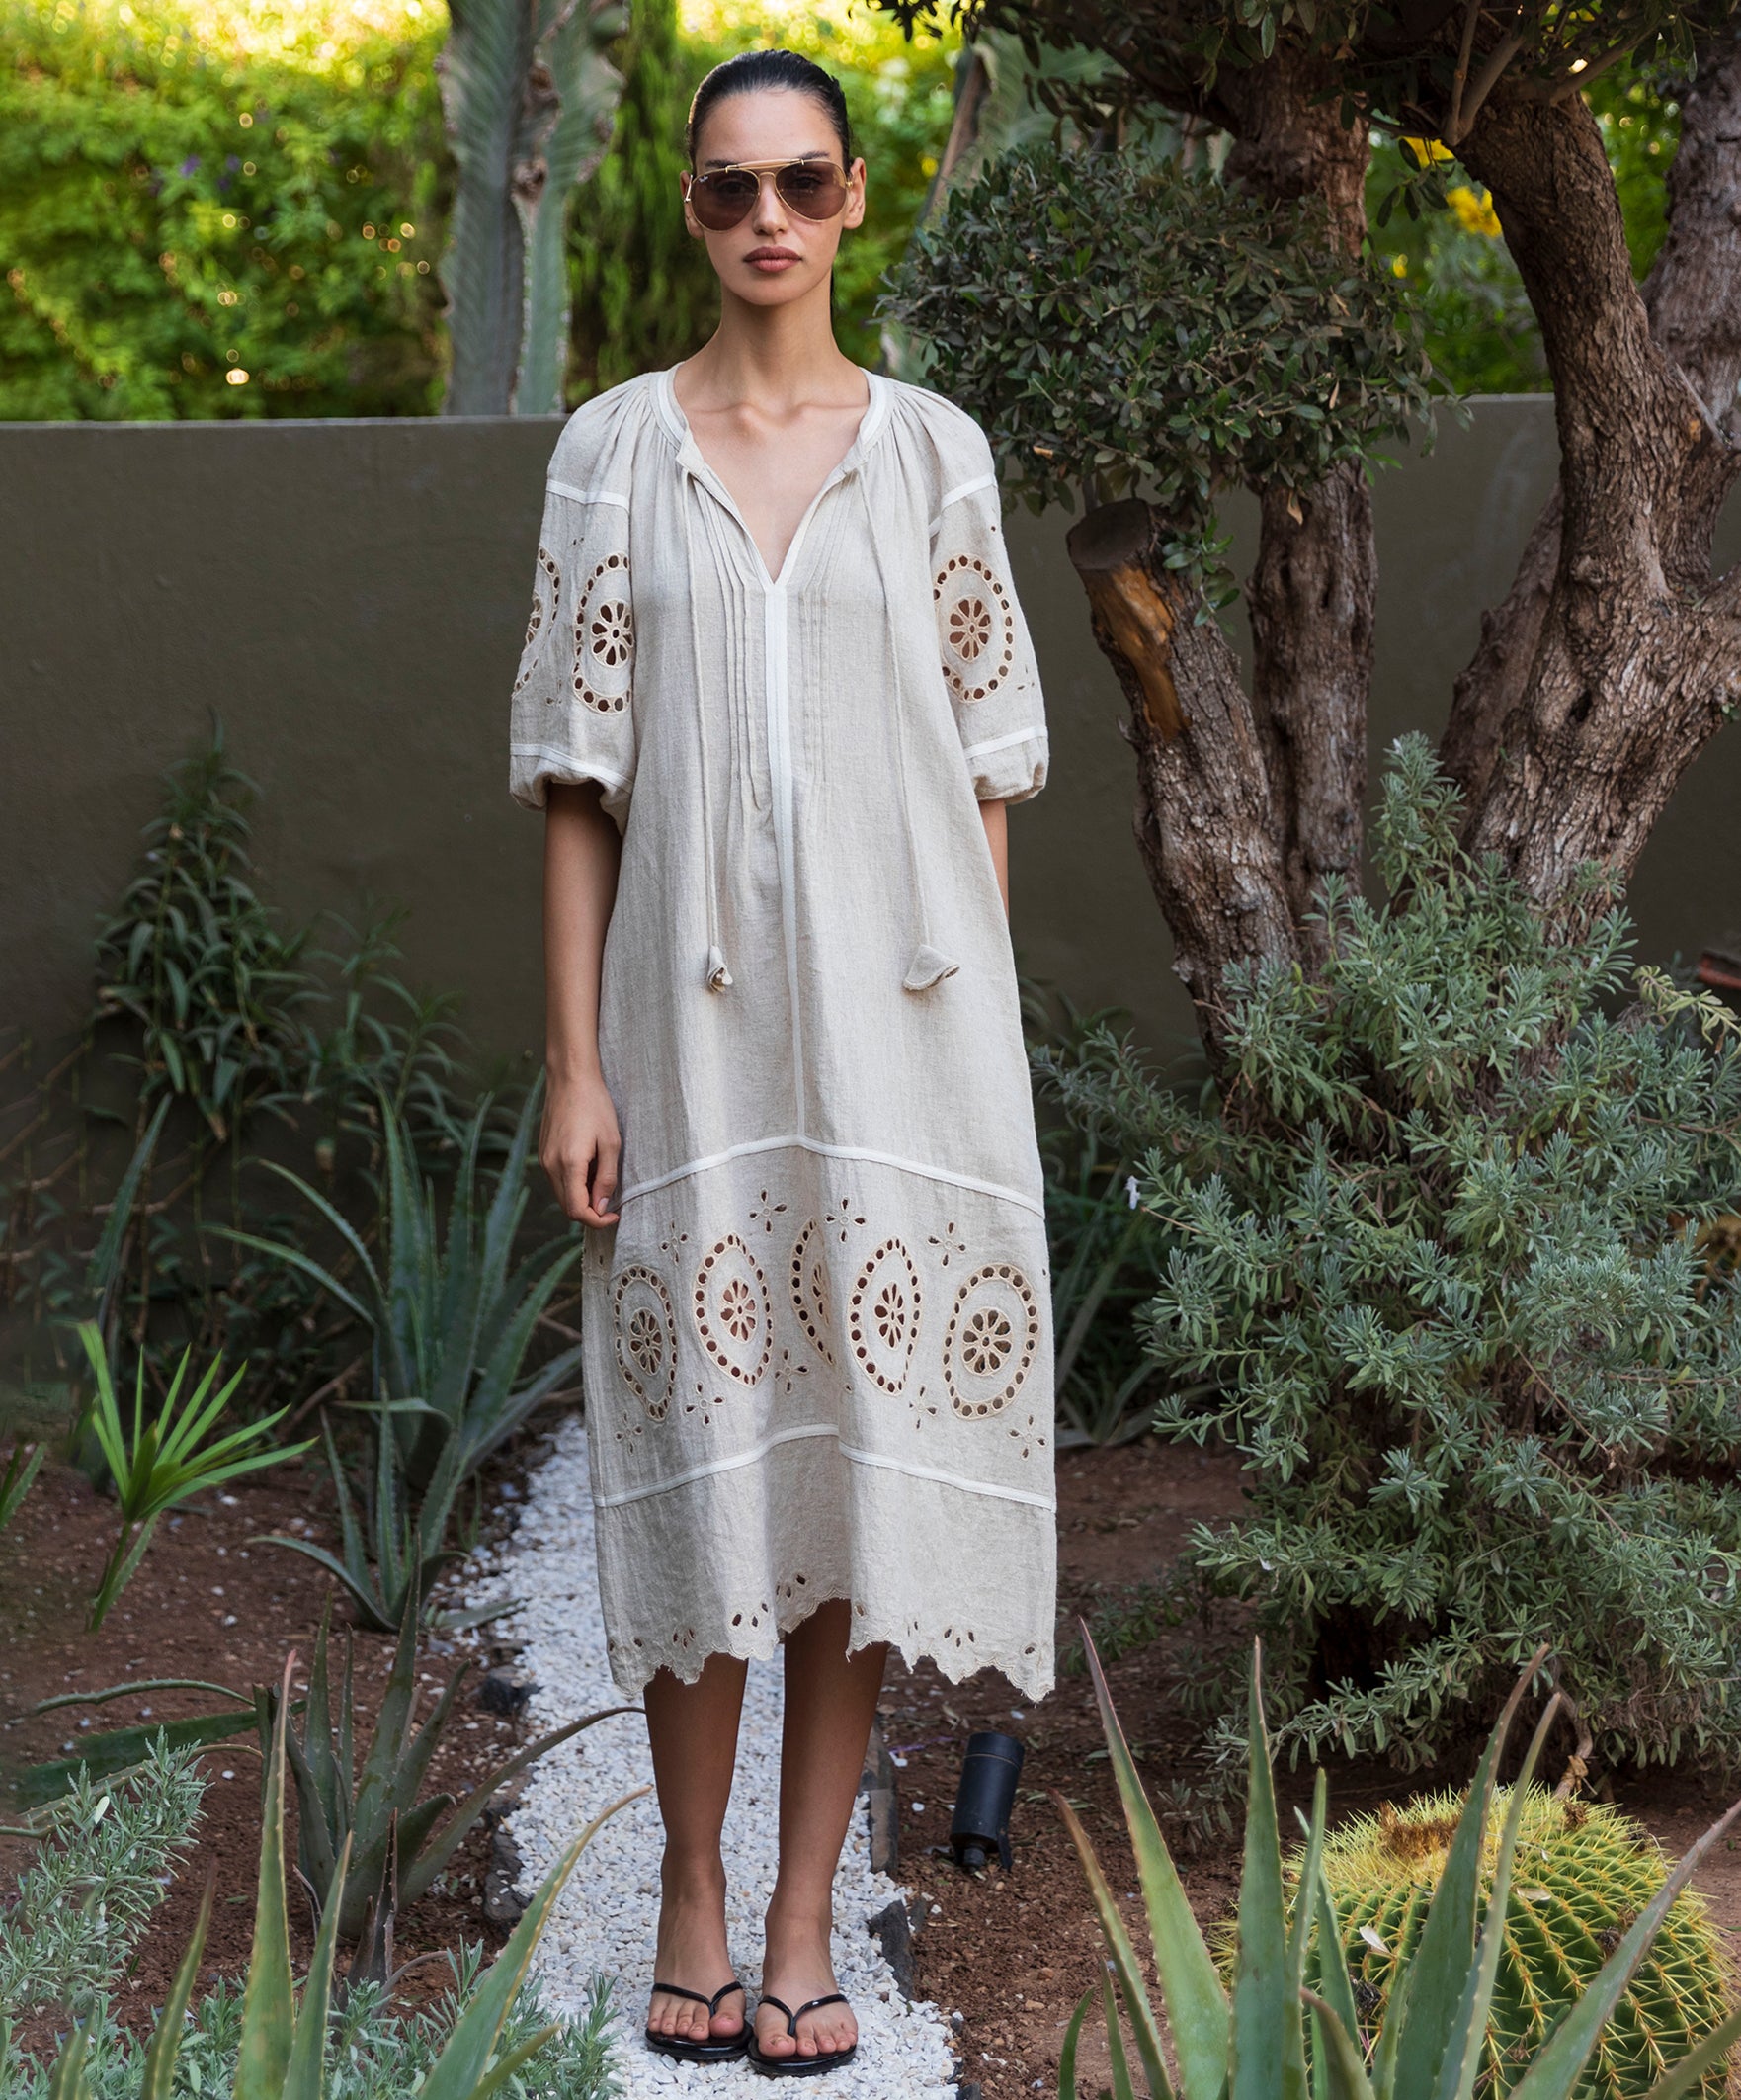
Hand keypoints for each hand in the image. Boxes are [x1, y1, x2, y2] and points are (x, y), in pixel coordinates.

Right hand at [541, 1071, 621, 1226]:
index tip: (613, 1215)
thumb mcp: (611, 1143)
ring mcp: (544, 1159)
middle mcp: (551, 1166)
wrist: (570, 1079)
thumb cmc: (594, 1106)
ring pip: (562, 1194)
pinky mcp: (543, 1153)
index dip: (596, 1221)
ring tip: (601, 1178)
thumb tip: (601, 1207)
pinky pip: (557, 1180)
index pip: (577, 1210)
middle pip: (567, 1207)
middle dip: (590, 1212)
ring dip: (582, 1197)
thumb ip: (606, 1178)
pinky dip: (573, 1184)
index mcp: (569, 1164)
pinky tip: (589, 1168)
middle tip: (611, 1201)